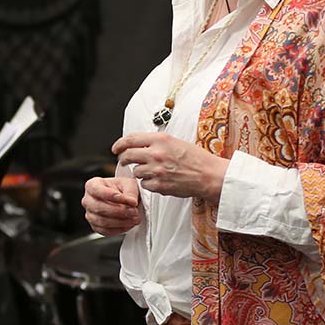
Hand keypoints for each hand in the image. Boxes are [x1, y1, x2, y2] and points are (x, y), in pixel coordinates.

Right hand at [83, 174, 142, 235]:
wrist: (124, 199)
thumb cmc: (122, 189)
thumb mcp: (129, 184)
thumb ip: (130, 192)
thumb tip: (132, 202)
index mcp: (92, 185)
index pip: (99, 191)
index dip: (114, 196)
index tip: (130, 200)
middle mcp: (88, 200)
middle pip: (99, 208)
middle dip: (119, 211)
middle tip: (134, 211)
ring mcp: (90, 214)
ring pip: (102, 221)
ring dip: (121, 222)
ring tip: (134, 218)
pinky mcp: (96, 226)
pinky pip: (105, 231)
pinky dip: (119, 229)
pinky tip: (129, 224)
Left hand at [112, 132, 228, 200]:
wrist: (208, 175)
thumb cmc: (196, 158)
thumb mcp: (176, 142)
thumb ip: (156, 143)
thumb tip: (138, 145)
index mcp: (160, 140)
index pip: (130, 139)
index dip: (119, 144)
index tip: (116, 148)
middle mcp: (156, 154)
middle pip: (127, 156)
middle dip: (123, 159)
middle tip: (124, 161)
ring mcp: (156, 170)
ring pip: (136, 172)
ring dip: (140, 172)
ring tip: (153, 171)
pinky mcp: (159, 185)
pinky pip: (145, 184)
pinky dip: (149, 183)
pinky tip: (160, 180)